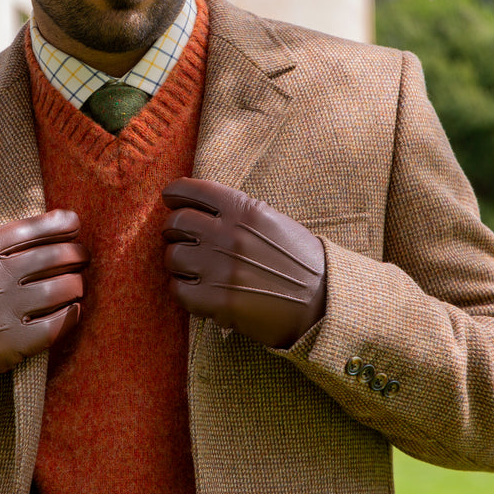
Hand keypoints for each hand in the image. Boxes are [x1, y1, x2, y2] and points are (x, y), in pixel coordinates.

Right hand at [0, 210, 89, 388]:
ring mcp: (1, 311)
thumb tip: (46, 231)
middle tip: (81, 257)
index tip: (74, 223)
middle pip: (53, 255)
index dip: (60, 223)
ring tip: (77, 285)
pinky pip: (57, 324)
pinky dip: (72, 315)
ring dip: (77, 284)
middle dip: (76, 253)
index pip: (31, 227)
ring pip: (62, 288)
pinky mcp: (10, 344)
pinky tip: (73, 312)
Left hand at [161, 178, 325, 348]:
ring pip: (172, 256)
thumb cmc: (300, 261)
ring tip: (190, 268)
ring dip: (177, 262)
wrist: (323, 302)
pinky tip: (195, 289)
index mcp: (244, 209)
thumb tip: (198, 208)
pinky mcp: (218, 301)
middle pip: (176, 223)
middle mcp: (229, 235)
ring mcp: (221, 268)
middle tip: (180, 239)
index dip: (174, 194)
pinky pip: (178, 290)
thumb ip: (236, 212)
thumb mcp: (272, 221)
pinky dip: (182, 289)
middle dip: (173, 231)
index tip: (170, 199)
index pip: (192, 190)